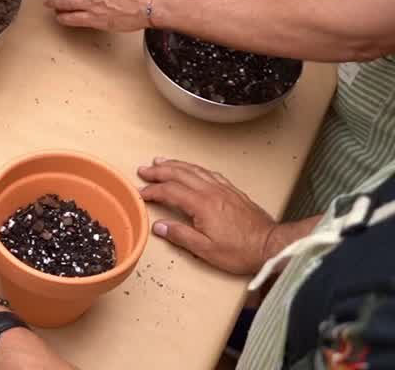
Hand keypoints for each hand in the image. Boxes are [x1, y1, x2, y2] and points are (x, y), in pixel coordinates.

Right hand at [138, 158, 280, 275]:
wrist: (271, 245)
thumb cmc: (241, 250)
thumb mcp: (206, 250)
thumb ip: (180, 235)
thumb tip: (160, 226)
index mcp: (202, 205)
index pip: (170, 191)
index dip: (153, 190)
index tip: (141, 193)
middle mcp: (211, 192)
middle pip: (180, 174)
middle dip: (159, 171)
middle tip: (144, 170)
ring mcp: (223, 189)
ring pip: (194, 170)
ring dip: (175, 165)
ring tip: (161, 161)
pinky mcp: (232, 191)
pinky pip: (209, 173)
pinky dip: (195, 168)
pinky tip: (191, 169)